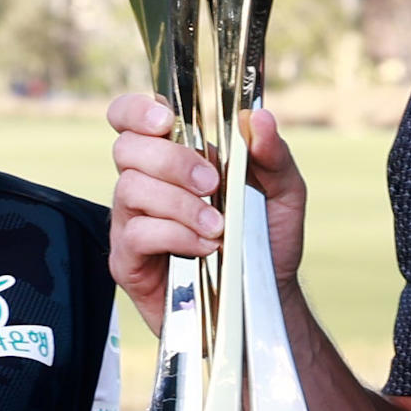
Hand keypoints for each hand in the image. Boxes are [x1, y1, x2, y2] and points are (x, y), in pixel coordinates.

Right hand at [105, 94, 307, 329]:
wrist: (263, 299)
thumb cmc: (265, 239)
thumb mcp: (283, 192)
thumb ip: (272, 153)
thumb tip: (259, 117)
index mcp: (174, 157)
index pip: (130, 119)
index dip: (137, 111)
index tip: (165, 120)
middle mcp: (144, 184)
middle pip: (126, 148)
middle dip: (172, 161)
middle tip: (212, 184)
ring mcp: (131, 222)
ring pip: (130, 189)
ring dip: (180, 203)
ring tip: (218, 227)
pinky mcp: (128, 260)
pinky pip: (137, 234)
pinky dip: (175, 235)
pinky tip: (205, 247)